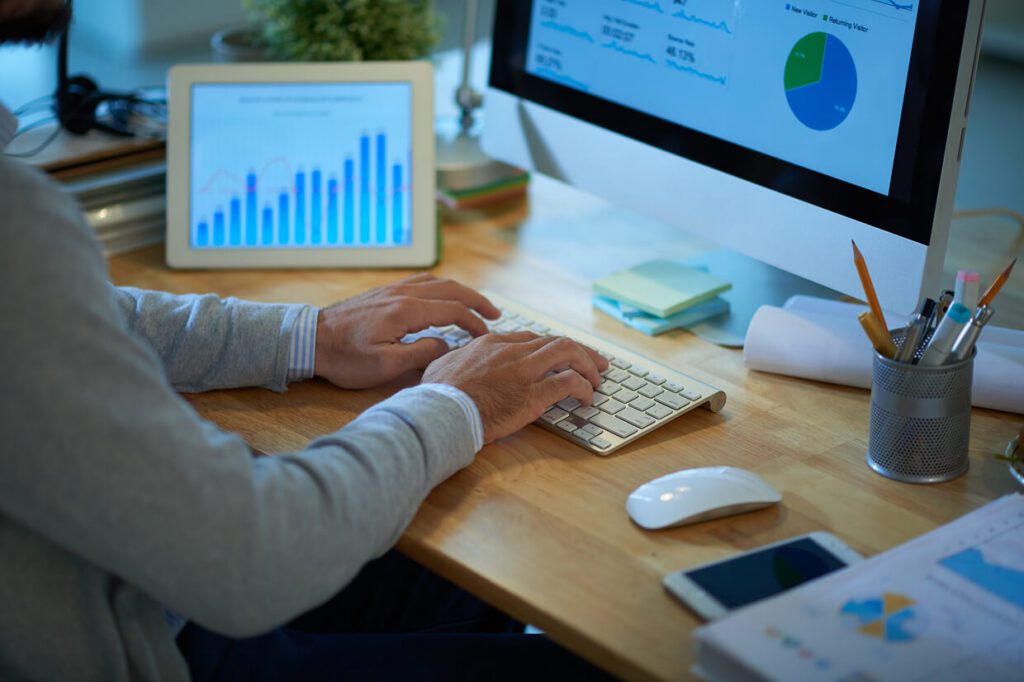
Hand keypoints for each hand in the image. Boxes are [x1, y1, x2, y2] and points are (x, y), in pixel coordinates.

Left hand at [313, 273, 500, 388]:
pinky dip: (442, 288)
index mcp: (406, 310)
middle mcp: (402, 294)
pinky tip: (443, 298)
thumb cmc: (345, 357)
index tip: (487, 337)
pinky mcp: (384, 293)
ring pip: (437, 282)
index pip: (452, 311)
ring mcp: (393, 290)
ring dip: (460, 291)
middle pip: (450, 289)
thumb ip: (420, 354)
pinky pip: (421, 283)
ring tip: (476, 305)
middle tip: (496, 314)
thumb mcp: (384, 365)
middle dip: (476, 300)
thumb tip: (446, 346)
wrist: (311, 339)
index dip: (474, 323)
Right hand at [421, 332, 609, 442]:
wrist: (439, 412)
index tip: (560, 357)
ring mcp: (524, 371)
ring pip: (569, 353)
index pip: (531, 339)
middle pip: (556, 342)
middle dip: (581, 352)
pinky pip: (570, 382)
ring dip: (588, 365)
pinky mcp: (533, 394)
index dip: (551, 348)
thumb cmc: (436, 395)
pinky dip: (584, 388)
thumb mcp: (441, 365)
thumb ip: (454, 359)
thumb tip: (450, 359)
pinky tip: (587, 398)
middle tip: (595, 362)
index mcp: (491, 343)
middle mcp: (512, 351)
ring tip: (598, 378)